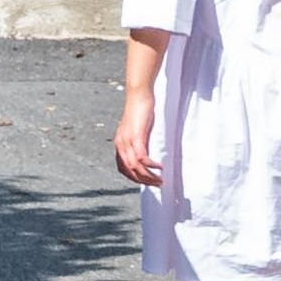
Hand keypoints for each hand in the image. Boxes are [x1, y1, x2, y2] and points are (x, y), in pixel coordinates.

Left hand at [114, 46, 168, 189]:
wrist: (138, 95)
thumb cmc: (139, 111)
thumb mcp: (136, 129)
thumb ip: (138, 141)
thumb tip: (145, 150)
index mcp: (119, 144)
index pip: (122, 168)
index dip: (133, 178)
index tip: (146, 181)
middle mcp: (121, 145)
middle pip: (129, 171)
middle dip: (144, 181)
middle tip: (158, 184)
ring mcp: (127, 141)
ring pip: (136, 167)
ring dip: (149, 176)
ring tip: (160, 180)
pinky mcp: (137, 137)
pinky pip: (142, 158)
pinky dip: (151, 165)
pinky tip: (160, 167)